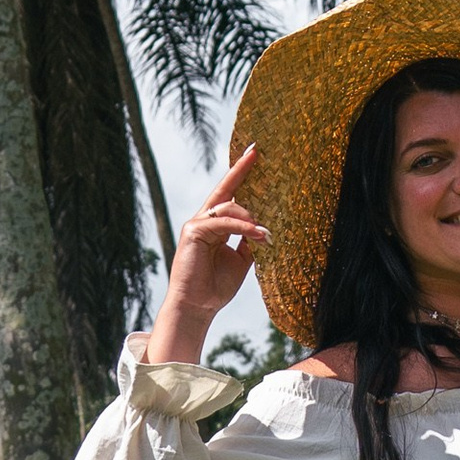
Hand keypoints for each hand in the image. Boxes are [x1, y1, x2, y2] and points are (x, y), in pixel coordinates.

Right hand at [147, 146, 269, 363]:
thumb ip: (249, 241)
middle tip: (256, 152)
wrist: (197, 306)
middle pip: (226, 190)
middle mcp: (205, 220)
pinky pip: (223, 223)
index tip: (254, 154)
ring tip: (266, 232)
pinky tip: (258, 233)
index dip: (241, 175)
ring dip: (251, 217)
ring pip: (228, 207)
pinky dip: (242, 227)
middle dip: (240, 170)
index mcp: (216, 226)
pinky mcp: (193, 231)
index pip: (230, 195)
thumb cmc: (216, 286)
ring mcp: (197, 224)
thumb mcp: (241, 260)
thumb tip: (266, 227)